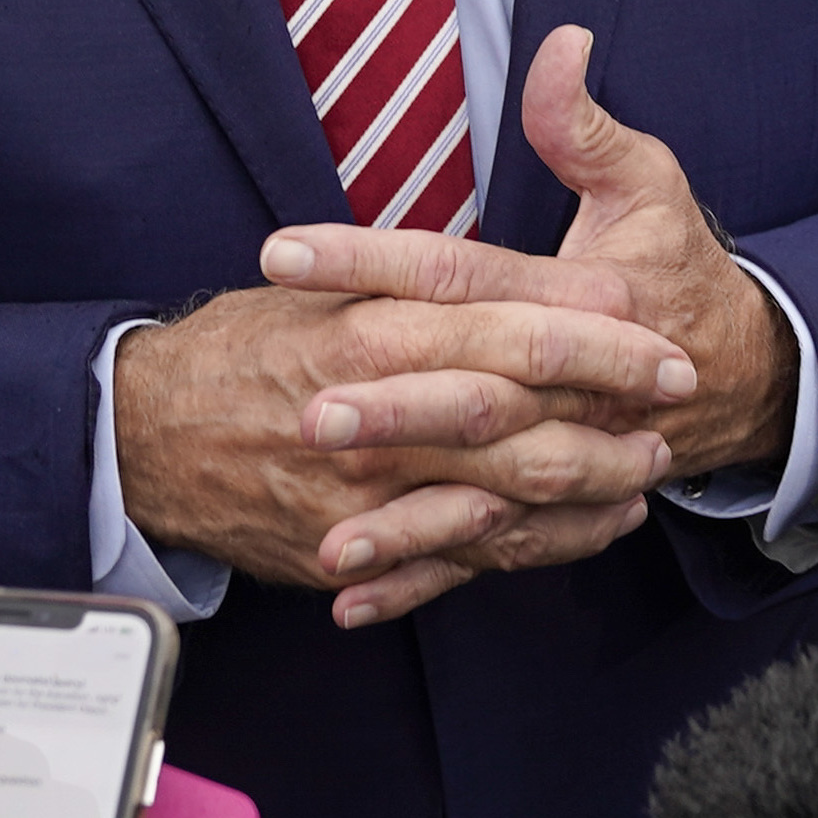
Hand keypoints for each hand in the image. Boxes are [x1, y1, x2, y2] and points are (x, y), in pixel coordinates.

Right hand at [112, 266, 685, 627]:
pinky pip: (462, 559)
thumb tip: (495, 258)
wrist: (139, 436)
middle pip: (525, 414)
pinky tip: (585, 528)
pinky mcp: (349, 549)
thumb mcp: (320, 280)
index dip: (599, 335)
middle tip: (678, 399)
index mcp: (371, 329)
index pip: (513, 326)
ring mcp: (361, 495)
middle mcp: (373, 414)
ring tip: (646, 470)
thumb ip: (412, 264)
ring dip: (589, 485)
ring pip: (505, 496)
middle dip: (613, 410)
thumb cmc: (238, 346)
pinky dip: (531, 548)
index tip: (662, 333)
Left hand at [233, 26, 798, 629]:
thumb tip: (560, 44)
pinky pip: (486, 551)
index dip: (371, 258)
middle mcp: (568, 384)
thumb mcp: (649, 185)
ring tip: (323, 531)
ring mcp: (566, 455)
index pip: (460, 273)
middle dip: (390, 406)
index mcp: (576, 298)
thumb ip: (586, 125)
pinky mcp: (557, 504)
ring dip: (405, 520)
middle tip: (303, 408)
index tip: (284, 249)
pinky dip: (421, 580)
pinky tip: (348, 596)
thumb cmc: (682, 270)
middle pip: (472, 393)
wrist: (752, 378)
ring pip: (481, 493)